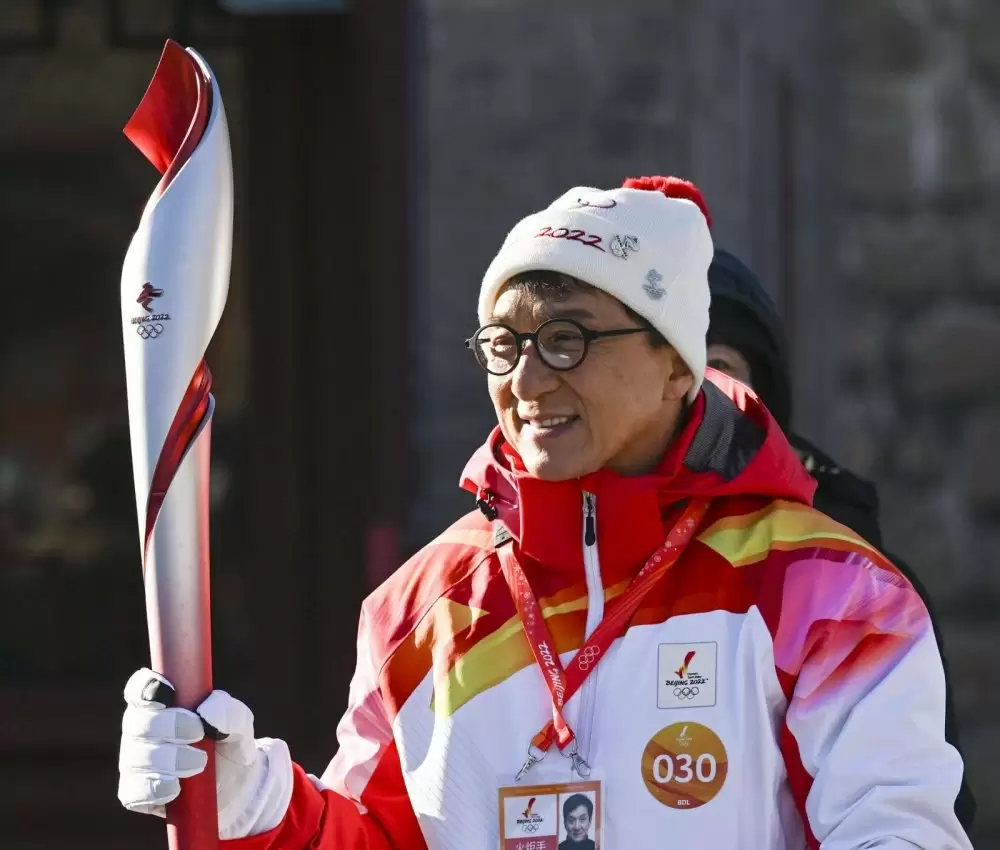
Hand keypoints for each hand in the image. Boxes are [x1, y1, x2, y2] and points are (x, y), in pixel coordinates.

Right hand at [117, 668, 291, 838]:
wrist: (236, 784)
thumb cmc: (230, 741)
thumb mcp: (239, 722)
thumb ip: (227, 711)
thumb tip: (205, 712)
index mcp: (161, 703)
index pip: (139, 689)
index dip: (146, 688)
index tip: (169, 691)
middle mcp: (141, 730)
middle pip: (137, 723)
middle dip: (169, 726)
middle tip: (199, 732)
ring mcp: (135, 762)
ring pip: (136, 758)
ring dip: (170, 759)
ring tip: (201, 763)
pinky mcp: (137, 794)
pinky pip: (134, 792)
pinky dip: (157, 789)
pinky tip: (177, 788)